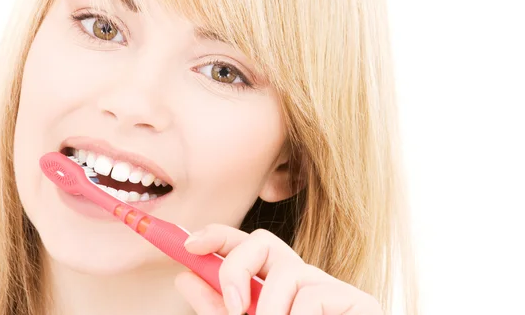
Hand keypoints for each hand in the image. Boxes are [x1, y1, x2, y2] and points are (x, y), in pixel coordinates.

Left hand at [174, 224, 382, 314]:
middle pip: (263, 240)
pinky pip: (312, 295)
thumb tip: (185, 278)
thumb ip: (218, 309)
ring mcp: (330, 289)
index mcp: (274, 288)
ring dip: (269, 310)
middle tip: (234, 307)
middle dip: (237, 266)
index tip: (189, 244)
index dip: (217, 236)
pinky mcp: (358, 301)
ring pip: (286, 271)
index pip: (246, 246)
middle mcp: (301, 281)